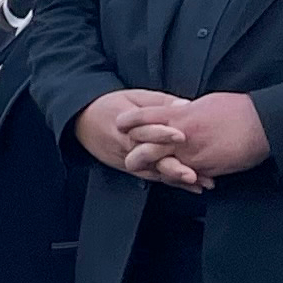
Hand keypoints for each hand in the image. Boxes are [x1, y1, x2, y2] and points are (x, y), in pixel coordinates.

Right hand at [77, 89, 202, 188]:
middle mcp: (126, 146)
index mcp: (125, 124)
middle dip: (171, 168)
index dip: (161, 134)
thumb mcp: (135, 97)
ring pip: (153, 172)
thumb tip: (185, 105)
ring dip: (176, 179)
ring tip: (200, 182)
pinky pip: (153, 177)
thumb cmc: (111, 106)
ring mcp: (128, 160)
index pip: (143, 130)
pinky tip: (192, 186)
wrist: (83, 121)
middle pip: (149, 159)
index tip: (181, 135)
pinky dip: (173, 182)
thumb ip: (160, 103)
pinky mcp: (130, 169)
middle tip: (191, 174)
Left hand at [141, 89, 270, 184]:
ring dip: (155, 170)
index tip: (120, 124)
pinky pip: (184, 177)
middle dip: (134, 155)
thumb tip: (177, 111)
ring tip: (151, 173)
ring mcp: (190, 154)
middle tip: (129, 158)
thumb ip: (184, 111)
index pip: (142, 117)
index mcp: (178, 114)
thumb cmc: (237, 109)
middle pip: (143, 148)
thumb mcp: (204, 103)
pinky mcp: (203, 168)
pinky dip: (180, 179)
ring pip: (161, 166)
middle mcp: (179, 135)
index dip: (128, 121)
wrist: (264, 124)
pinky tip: (180, 179)